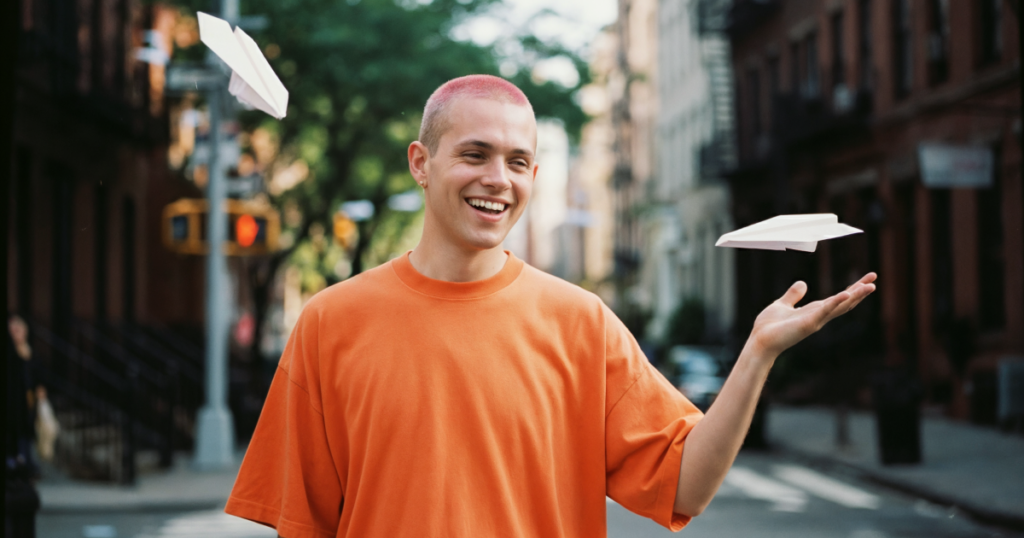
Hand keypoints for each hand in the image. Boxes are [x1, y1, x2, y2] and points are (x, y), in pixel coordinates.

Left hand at [748, 273, 876, 358]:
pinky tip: (846, 294)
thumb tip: (802, 283)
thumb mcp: (782, 305)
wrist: (760, 341)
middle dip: (859, 290)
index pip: (838, 298)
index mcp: (814, 311)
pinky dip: (835, 303)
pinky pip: (824, 311)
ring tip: (870, 286)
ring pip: (840, 306)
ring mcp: (815, 320)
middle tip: (874, 278)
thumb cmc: (769, 327)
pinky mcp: (808, 323)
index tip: (866, 278)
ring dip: (855, 296)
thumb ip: (793, 295)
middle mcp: (818, 316)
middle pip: (844, 302)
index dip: (852, 288)